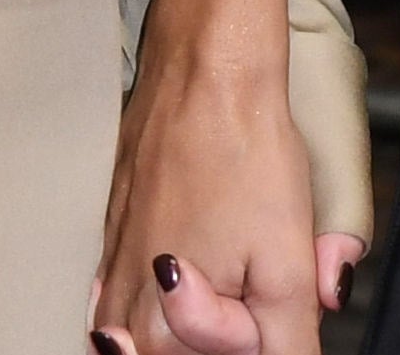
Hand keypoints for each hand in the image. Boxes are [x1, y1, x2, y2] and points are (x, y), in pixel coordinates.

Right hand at [91, 28, 342, 354]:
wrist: (205, 72)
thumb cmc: (244, 156)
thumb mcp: (287, 266)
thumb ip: (288, 342)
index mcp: (162, 331)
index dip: (259, 333)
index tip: (267, 285)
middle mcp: (122, 315)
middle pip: (186, 351)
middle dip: (228, 321)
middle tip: (246, 260)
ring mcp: (111, 276)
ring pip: (158, 329)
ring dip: (199, 304)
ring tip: (219, 247)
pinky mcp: (110, 239)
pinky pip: (130, 294)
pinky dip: (162, 289)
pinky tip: (180, 260)